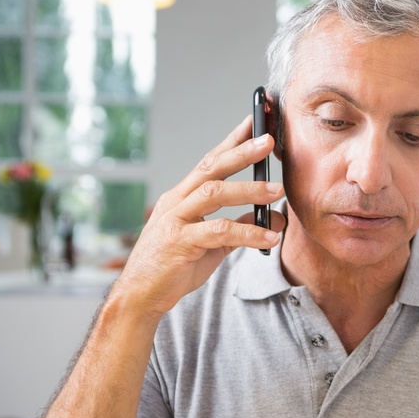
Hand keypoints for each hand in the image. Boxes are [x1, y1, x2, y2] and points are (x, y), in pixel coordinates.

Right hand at [113, 115, 284, 317]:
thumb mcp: (214, 243)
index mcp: (184, 197)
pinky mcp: (179, 243)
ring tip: (277, 190)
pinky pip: (218, 232)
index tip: (256, 122)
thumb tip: (275, 217)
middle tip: (268, 140)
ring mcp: (175, 220)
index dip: (233, 140)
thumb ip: (240, 226)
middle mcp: (177, 202)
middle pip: (211, 168)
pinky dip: (248, 232)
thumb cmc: (176, 265)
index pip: (211, 161)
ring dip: (248, 189)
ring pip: (214, 194)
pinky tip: (270, 237)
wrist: (142, 295)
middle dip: (241, 152)